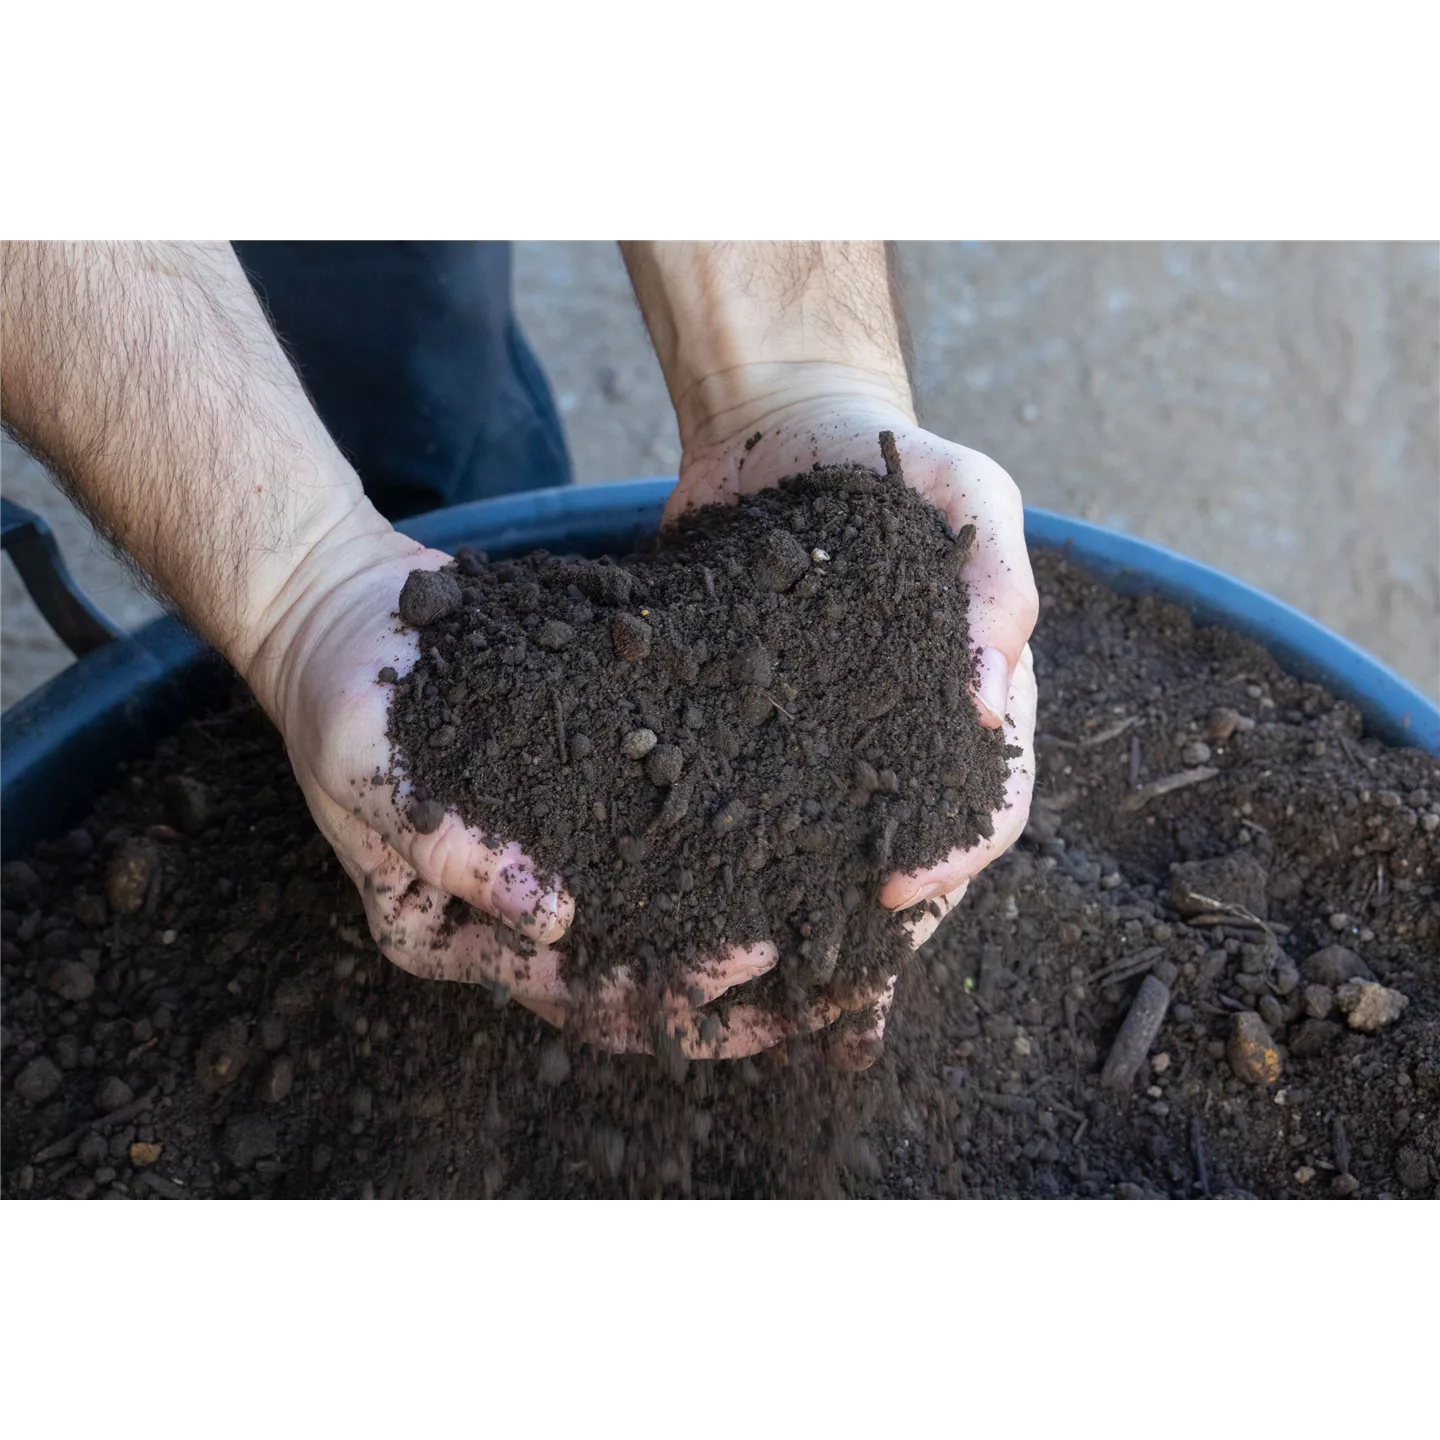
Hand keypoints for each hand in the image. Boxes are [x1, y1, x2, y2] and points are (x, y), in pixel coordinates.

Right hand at [248, 506, 838, 1056]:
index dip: (667, 988)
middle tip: (836, 979)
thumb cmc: (341, 697)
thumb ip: (449, 846)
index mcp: (454, 936)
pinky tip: (796, 830)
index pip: (575, 991)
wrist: (346, 614)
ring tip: (840, 924)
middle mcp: (510, 920)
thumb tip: (551, 917)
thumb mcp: (371, 768)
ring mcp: (548, 864)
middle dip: (733, 993)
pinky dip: (722, 848)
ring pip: (659, 919)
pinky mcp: (577, 804)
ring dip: (742, 927)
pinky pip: (657, 838)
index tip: (755, 956)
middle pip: (635, 978)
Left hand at [673, 399, 1038, 1067]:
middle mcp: (896, 751)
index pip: (983, 812)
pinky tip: (655, 914)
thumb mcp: (968, 490)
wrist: (784, 433)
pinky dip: (702, 867)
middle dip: (858, 944)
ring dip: (778, 935)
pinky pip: (726, 810)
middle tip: (802, 999)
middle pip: (895, 869)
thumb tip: (989, 691)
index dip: (950, 862)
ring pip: (807, 862)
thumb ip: (998, 575)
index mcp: (969, 713)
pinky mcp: (737, 734)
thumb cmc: (894, 459)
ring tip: (722, 992)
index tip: (892, 895)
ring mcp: (817, 751)